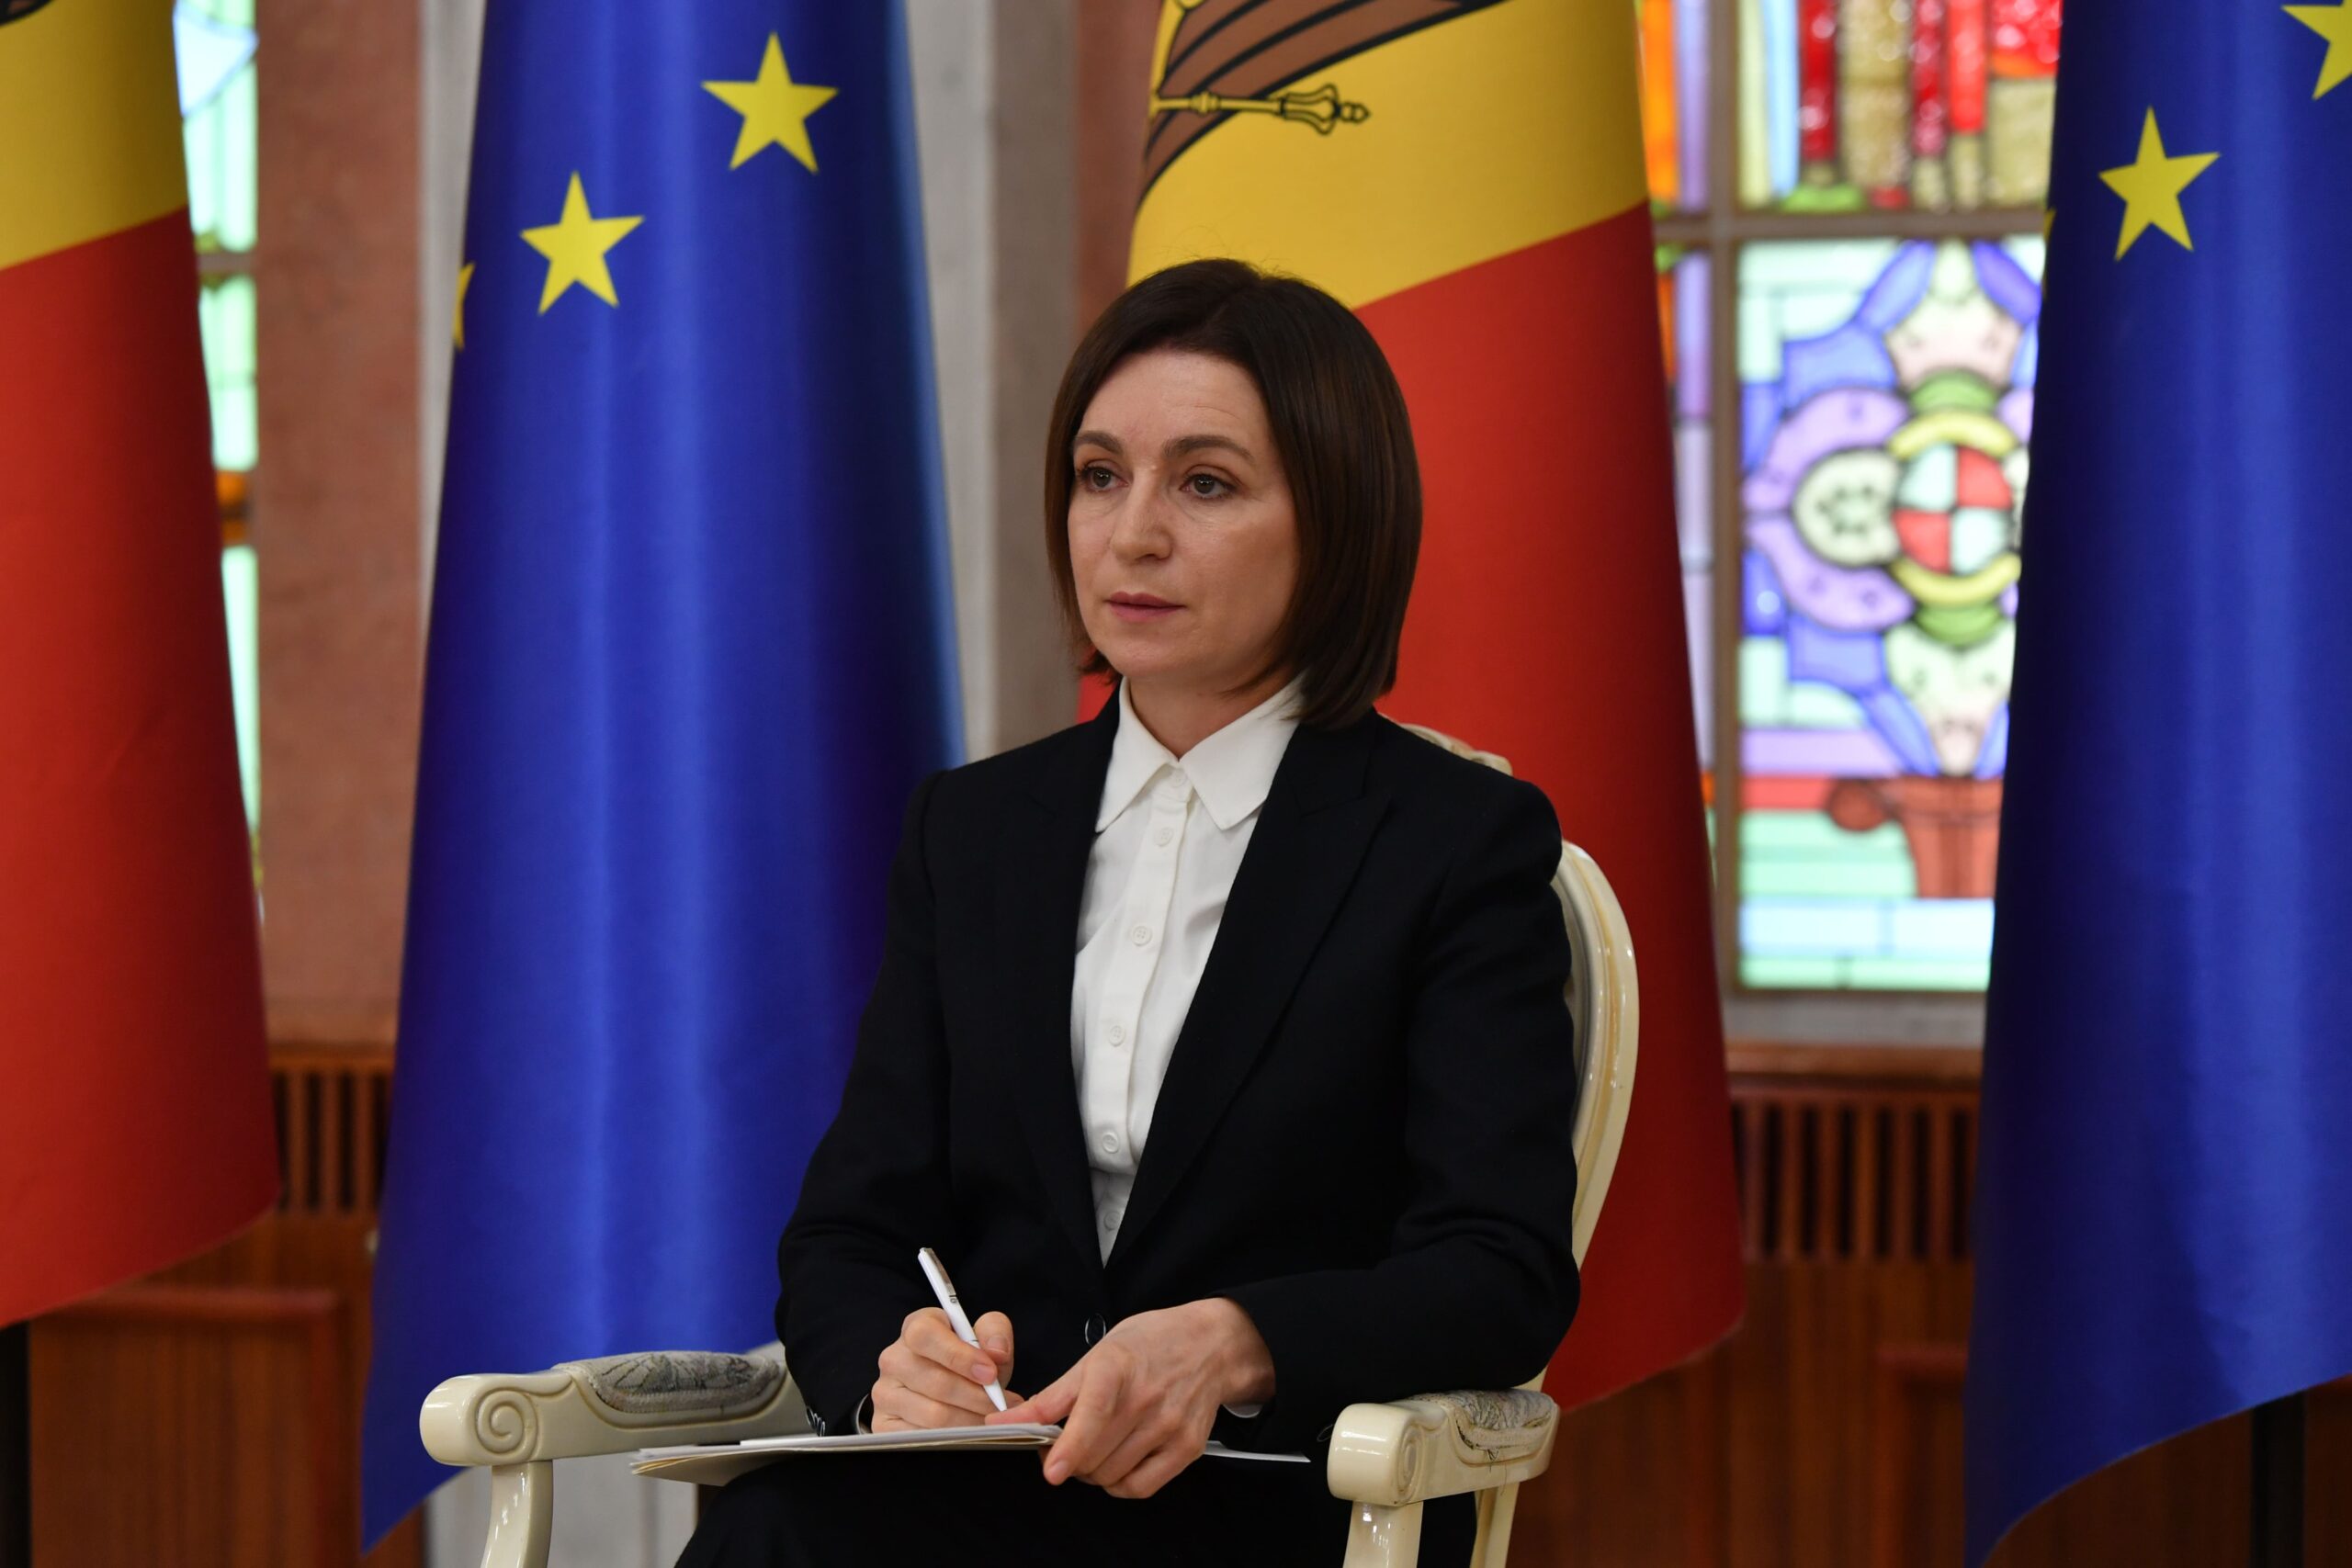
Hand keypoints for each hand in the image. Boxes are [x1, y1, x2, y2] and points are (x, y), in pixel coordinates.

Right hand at [870, 1307, 1016, 1430]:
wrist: (945, 1391)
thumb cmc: (965, 1363)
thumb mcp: (983, 1341)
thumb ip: (995, 1333)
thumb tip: (997, 1352)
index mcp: (916, 1328)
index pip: (926, 1336)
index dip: (959, 1356)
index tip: (990, 1373)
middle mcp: (894, 1359)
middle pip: (936, 1382)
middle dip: (977, 1397)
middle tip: (1002, 1406)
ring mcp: (885, 1393)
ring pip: (933, 1414)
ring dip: (970, 1420)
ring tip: (991, 1420)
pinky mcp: (885, 1425)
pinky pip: (923, 1438)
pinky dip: (953, 1439)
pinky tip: (969, 1433)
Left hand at [985, 1298, 1273, 1498]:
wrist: (1211, 1345)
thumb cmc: (1150, 1345)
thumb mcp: (1096, 1357)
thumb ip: (1050, 1397)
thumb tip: (1004, 1422)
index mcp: (1117, 1369)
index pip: (1092, 1416)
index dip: (1070, 1447)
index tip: (1051, 1469)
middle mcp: (1146, 1399)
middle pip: (1094, 1455)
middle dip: (1068, 1458)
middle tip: (1063, 1446)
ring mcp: (1170, 1426)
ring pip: (1113, 1475)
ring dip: (1092, 1472)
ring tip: (1094, 1448)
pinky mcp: (1187, 1448)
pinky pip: (1141, 1487)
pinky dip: (1119, 1484)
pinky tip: (1116, 1462)